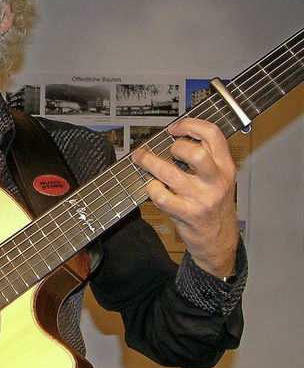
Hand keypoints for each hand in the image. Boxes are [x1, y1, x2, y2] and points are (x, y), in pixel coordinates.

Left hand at [132, 118, 238, 277]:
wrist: (220, 241)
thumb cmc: (215, 207)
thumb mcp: (219, 180)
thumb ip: (206, 160)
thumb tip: (176, 138)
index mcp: (226, 167)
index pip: (213, 135)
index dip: (191, 125)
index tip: (175, 128)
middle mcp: (216, 181)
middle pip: (196, 153)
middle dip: (175, 146)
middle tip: (167, 150)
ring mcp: (202, 199)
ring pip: (171, 173)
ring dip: (151, 163)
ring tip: (142, 160)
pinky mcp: (188, 214)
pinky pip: (162, 197)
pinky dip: (151, 189)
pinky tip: (152, 187)